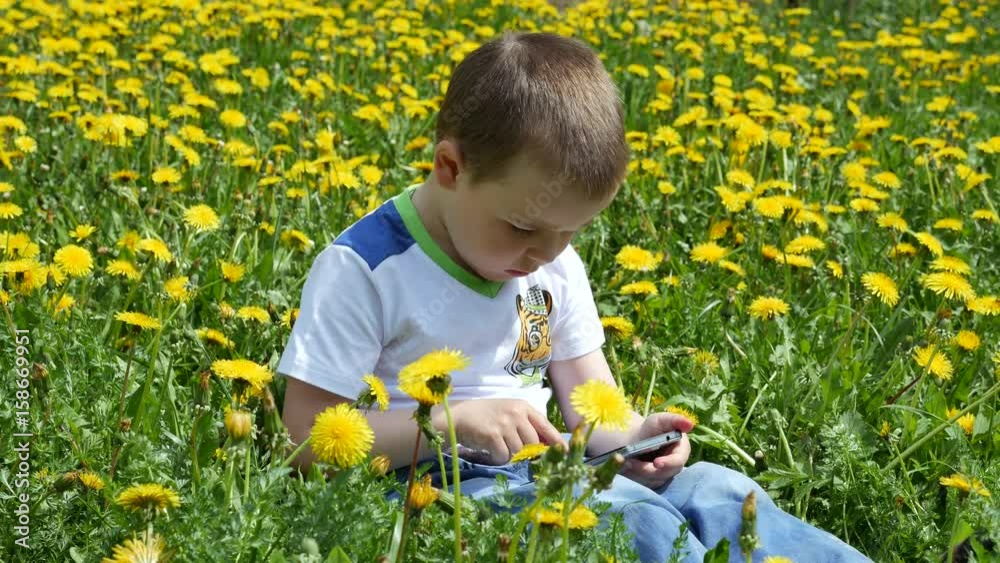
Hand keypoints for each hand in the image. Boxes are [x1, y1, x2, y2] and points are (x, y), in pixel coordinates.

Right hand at [450, 399, 566, 464]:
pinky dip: (497, 457)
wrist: (459, 416)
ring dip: (509, 455)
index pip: (546, 426)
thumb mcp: (510, 414)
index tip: (566, 452)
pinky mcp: (493, 434)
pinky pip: (503, 456)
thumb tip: (549, 446)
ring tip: (498, 446)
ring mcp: (504, 423)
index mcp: (523, 406)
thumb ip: (528, 426)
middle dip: (526, 453)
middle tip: (514, 452)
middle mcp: (516, 413)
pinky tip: (489, 449)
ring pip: (519, 452)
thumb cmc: (487, 416)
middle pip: (533, 443)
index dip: (557, 441)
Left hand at [621, 412, 693, 488]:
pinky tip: (629, 466)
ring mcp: (667, 474)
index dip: (668, 463)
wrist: (636, 440)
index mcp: (682, 449)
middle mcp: (677, 464)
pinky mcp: (656, 481)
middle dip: (648, 469)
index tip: (656, 463)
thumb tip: (690, 423)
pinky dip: (637, 475)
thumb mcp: (661, 420)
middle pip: (666, 473)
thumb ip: (674, 420)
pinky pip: (647, 483)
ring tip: (628, 461)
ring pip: (655, 479)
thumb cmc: (651, 428)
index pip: (678, 461)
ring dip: (640, 471)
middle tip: (632, 463)